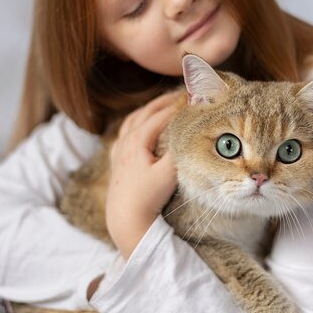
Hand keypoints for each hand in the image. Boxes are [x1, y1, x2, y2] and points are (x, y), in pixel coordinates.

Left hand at [106, 93, 178, 258]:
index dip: (179, 104)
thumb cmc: (148, 196)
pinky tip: (143, 125)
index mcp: (137, 139)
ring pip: (134, 119)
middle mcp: (125, 140)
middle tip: (184, 94)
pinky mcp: (117, 159)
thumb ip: (179, 151)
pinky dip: (138, 122)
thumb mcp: (168, 174)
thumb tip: (191, 133)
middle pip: (147, 112)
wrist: (125, 218)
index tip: (195, 97)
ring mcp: (119, 149)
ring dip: (151, 109)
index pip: (161, 114)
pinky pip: (126, 132)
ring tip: (165, 104)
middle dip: (165, 101)